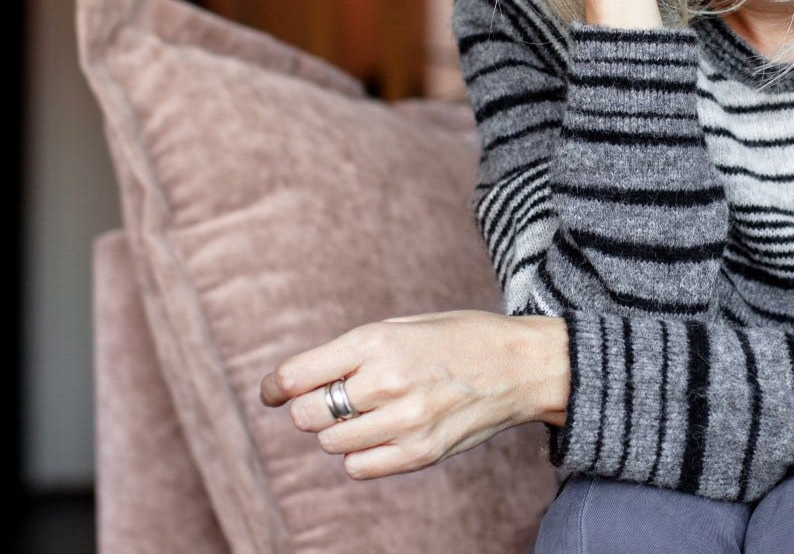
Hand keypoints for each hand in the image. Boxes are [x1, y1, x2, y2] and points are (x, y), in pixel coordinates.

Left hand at [259, 310, 564, 479]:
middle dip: (309, 408)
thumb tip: (291, 385)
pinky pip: (360, 467)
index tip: (272, 391)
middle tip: (330, 400)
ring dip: (337, 432)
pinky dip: (359, 455)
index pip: (297, 376)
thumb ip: (350, 353)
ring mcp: (404, 421)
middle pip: (308, 415)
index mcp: (376, 342)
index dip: (275, 386)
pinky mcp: (420, 452)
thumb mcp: (402, 327)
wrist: (521, 365)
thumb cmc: (458, 339)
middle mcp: (386, 382)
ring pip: (331, 444)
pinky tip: (379, 435)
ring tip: (365, 414)